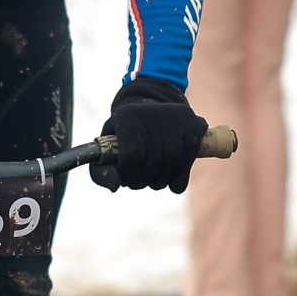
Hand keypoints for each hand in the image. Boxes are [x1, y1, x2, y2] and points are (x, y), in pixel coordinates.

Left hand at [90, 77, 207, 193]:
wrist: (151, 108)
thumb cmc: (125, 135)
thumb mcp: (107, 147)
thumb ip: (102, 170)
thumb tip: (114, 187)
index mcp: (127, 117)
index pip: (131, 156)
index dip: (129, 174)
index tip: (126, 176)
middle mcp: (152, 114)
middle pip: (153, 162)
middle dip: (144, 180)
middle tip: (139, 181)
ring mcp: (176, 118)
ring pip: (172, 163)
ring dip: (161, 181)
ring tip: (153, 180)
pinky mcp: (194, 125)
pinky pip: (187, 163)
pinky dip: (179, 179)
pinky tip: (172, 181)